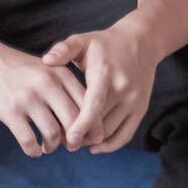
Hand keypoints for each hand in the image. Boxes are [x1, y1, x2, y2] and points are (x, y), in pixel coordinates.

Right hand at [0, 47, 85, 157]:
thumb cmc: (16, 68)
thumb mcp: (46, 68)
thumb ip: (65, 88)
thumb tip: (84, 121)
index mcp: (60, 74)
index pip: (87, 106)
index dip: (92, 127)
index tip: (88, 137)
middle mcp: (47, 84)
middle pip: (74, 122)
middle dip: (75, 141)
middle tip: (71, 147)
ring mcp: (27, 98)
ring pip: (53, 134)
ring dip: (53, 147)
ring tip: (48, 147)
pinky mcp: (9, 110)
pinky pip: (28, 140)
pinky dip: (34, 151)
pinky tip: (33, 150)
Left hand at [42, 26, 159, 152]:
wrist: (140, 43)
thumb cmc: (104, 44)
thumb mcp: (82, 40)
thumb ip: (63, 49)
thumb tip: (46, 60)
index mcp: (106, 73)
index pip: (95, 103)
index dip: (82, 123)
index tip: (68, 139)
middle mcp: (123, 89)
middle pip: (101, 122)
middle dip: (81, 136)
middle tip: (59, 143)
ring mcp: (134, 101)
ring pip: (111, 131)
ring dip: (92, 141)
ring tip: (72, 143)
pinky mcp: (141, 109)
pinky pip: (126, 134)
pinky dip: (110, 145)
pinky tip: (93, 147)